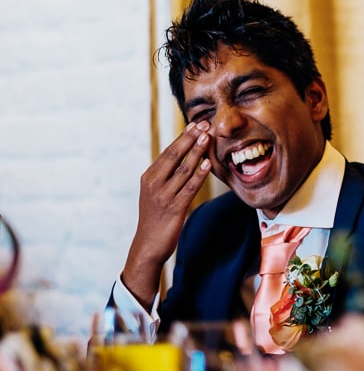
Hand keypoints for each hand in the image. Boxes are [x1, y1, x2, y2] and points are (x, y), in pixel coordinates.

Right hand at [122, 121, 212, 308]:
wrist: (147, 246)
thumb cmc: (155, 219)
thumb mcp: (156, 193)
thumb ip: (167, 177)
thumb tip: (184, 159)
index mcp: (149, 177)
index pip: (168, 152)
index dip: (183, 137)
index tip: (196, 124)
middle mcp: (154, 184)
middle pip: (174, 156)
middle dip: (190, 138)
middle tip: (205, 124)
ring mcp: (163, 196)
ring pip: (183, 169)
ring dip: (197, 152)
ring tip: (208, 138)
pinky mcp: (174, 208)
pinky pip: (189, 188)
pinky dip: (199, 175)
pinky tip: (208, 164)